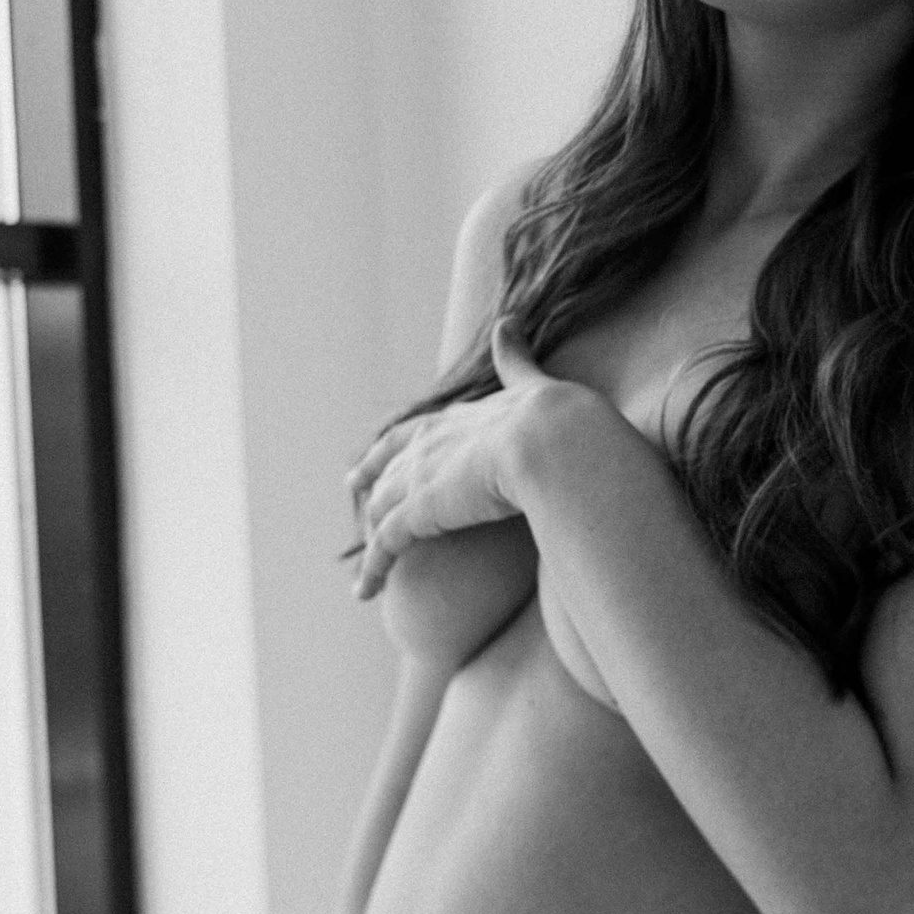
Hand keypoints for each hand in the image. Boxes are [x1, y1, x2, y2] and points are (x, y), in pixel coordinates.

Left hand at [347, 319, 564, 602]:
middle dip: (371, 476)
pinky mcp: (421, 512)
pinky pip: (386, 546)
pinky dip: (373, 569)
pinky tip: (365, 592)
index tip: (381, 450)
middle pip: (388, 462)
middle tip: (355, 488)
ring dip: (372, 535)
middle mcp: (432, 444)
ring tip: (365, 563)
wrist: (553, 441)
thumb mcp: (534, 383)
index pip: (418, 430)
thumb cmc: (558, 418)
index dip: (399, 442)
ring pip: (382, 508)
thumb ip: (518, 359)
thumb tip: (507, 321)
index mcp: (460, 417)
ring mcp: (422, 478)